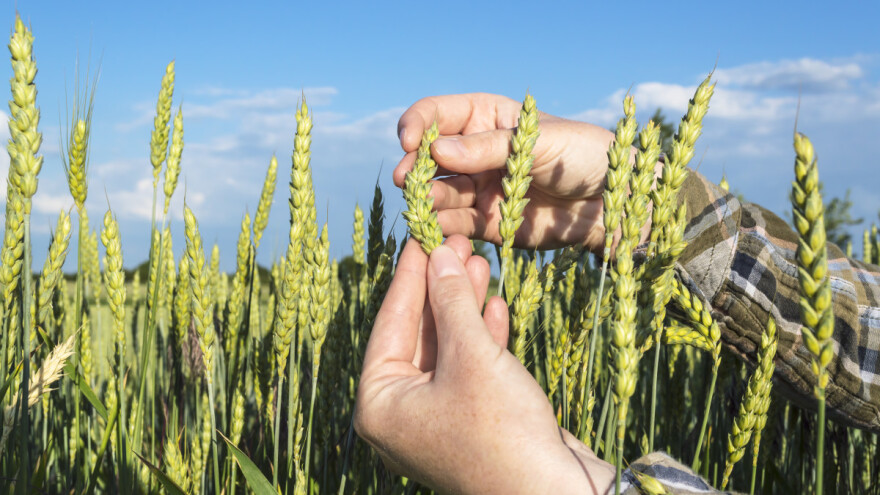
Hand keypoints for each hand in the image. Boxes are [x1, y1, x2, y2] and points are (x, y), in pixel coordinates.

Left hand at [354, 235, 614, 493]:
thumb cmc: (502, 430)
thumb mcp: (471, 355)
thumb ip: (452, 301)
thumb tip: (439, 254)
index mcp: (380, 405)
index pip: (389, 324)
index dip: (409, 276)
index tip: (420, 236)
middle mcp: (401, 414)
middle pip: (418, 334)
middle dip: (441, 288)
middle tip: (457, 243)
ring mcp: (436, 420)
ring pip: (446, 348)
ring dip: (464, 306)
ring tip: (480, 262)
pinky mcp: (471, 421)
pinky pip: (468, 368)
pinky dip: (482, 337)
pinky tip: (496, 305)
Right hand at [393, 93, 621, 251]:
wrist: (613, 201)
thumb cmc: (584, 154)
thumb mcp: (540, 142)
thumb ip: (489, 148)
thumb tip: (437, 150)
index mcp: (486, 118)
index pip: (438, 114)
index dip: (418, 124)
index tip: (409, 140)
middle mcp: (474, 153)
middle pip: (430, 158)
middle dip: (415, 167)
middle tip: (408, 180)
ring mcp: (479, 188)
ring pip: (439, 193)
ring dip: (426, 200)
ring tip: (422, 207)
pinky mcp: (487, 223)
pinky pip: (456, 225)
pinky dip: (442, 228)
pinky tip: (434, 230)